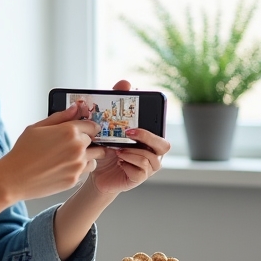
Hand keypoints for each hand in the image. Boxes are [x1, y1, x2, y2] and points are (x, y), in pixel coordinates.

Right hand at [0, 102, 105, 201]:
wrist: (15, 178)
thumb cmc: (23, 152)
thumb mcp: (37, 127)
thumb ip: (60, 117)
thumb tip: (75, 108)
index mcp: (69, 131)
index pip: (92, 125)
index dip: (87, 127)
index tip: (83, 130)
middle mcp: (77, 147)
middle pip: (95, 141)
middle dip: (86, 141)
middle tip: (71, 145)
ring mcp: (78, 164)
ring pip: (95, 157)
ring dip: (87, 155)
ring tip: (70, 157)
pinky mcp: (75, 179)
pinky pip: (86, 171)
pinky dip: (80, 168)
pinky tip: (65, 166)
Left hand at [84, 79, 170, 194]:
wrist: (95, 170)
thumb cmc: (106, 147)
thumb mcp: (109, 125)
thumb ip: (117, 103)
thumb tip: (125, 82)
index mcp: (150, 137)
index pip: (161, 126)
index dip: (156, 120)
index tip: (139, 116)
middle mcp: (154, 152)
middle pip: (164, 145)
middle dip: (146, 137)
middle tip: (128, 132)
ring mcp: (149, 167)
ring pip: (150, 158)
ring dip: (132, 152)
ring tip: (117, 150)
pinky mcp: (139, 178)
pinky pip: (140, 171)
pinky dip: (127, 164)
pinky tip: (118, 161)